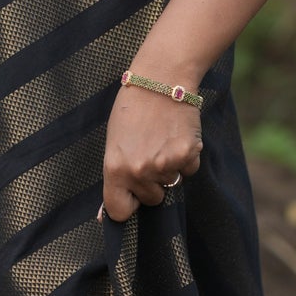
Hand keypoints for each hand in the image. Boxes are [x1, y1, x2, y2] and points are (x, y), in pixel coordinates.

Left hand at [100, 83, 201, 220]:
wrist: (161, 79)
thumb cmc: (132, 108)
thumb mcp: (114, 142)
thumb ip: (115, 174)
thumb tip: (105, 215)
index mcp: (115, 168)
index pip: (119, 211)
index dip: (127, 203)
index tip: (131, 194)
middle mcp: (139, 170)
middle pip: (152, 198)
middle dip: (152, 182)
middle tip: (150, 151)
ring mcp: (165, 164)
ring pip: (172, 183)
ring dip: (170, 167)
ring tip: (162, 138)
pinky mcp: (188, 154)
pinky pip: (189, 170)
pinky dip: (186, 157)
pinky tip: (177, 134)